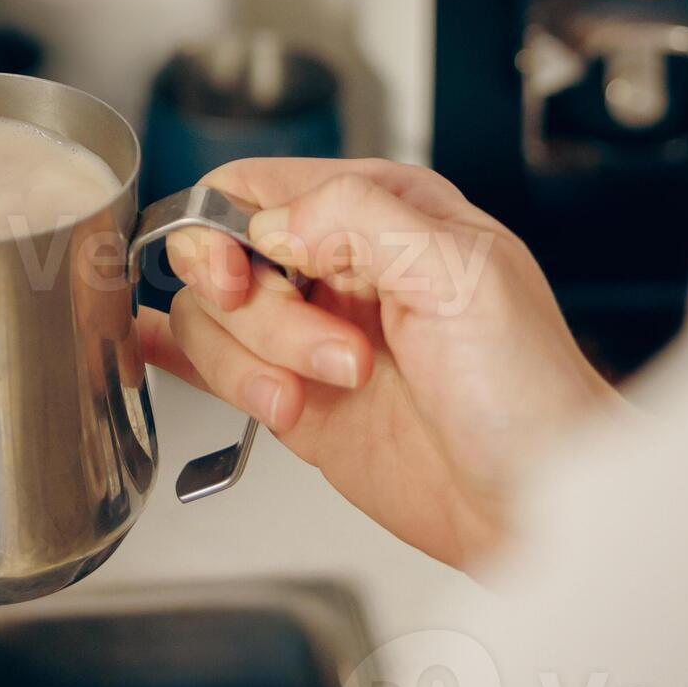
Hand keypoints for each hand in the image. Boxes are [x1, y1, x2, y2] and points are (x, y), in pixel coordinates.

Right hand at [139, 158, 615, 571]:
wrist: (538, 500)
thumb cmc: (528, 387)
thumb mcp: (460, 270)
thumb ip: (357, 216)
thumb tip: (269, 222)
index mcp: (381, 211)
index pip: (257, 185)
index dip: (230, 230)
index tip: (246, 278)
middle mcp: (338, 267)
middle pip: (220, 256)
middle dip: (264, 315)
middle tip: (329, 354)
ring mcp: (311, 336)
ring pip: (211, 322)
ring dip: (256, 366)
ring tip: (329, 395)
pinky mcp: (294, 401)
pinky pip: (211, 365)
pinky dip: (175, 356)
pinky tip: (149, 349)